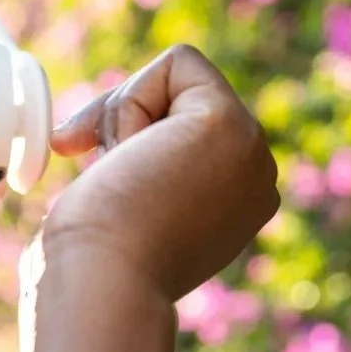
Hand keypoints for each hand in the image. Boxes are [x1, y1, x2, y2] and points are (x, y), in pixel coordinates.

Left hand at [42, 45, 278, 301]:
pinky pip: (178, 63)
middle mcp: (257, 179)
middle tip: (109, 187)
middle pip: (183, 99)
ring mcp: (253, 152)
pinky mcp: (230, 127)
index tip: (104, 182)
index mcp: (237, 205)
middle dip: (126, 125)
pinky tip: (129, 159)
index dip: (130, 137)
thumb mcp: (134, 211)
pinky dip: (133, 102)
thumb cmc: (93, 265)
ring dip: (125, 120)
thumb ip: (153, 178)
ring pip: (179, 79)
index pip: (185, 128)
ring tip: (123, 183)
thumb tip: (133, 147)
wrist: (98, 288)